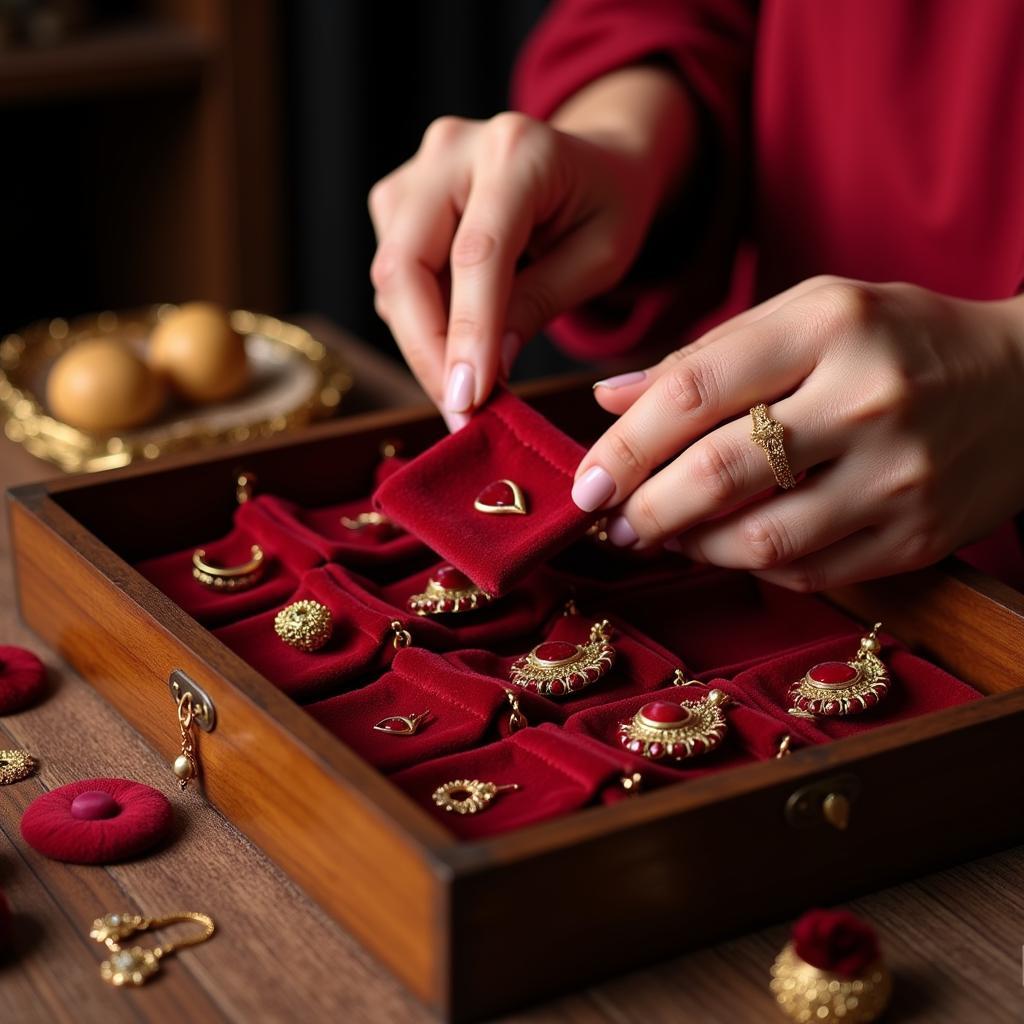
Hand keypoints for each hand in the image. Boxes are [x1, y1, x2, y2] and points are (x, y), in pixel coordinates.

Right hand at [368, 67, 693, 427]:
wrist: (592, 160)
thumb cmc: (605, 207)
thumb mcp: (600, 258)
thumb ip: (541, 303)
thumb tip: (487, 369)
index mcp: (518, 152)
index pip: (476, 255)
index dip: (467, 333)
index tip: (468, 400)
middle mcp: (454, 149)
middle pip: (407, 263)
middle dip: (427, 350)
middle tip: (459, 412)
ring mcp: (417, 171)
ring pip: (392, 274)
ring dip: (422, 341)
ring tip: (468, 384)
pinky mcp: (397, 197)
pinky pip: (394, 274)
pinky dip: (420, 320)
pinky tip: (459, 340)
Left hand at [573, 276, 1023, 589]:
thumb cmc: (896, 338)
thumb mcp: (808, 312)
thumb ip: (705, 354)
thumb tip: (608, 397)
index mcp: (828, 327)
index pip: (693, 393)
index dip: (623, 446)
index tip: (585, 482)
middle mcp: (867, 400)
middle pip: (720, 474)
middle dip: (646, 510)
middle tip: (612, 522)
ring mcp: (899, 477)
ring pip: (761, 541)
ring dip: (692, 547)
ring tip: (663, 535)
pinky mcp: (917, 537)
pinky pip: (808, 573)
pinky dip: (752, 567)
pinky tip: (730, 546)